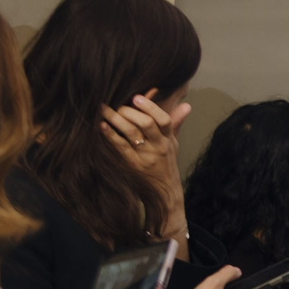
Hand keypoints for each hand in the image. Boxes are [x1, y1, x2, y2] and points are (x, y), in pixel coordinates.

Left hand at [101, 89, 191, 252]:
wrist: (164, 192)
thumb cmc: (166, 163)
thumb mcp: (174, 143)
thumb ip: (176, 122)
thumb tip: (186, 105)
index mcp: (168, 139)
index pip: (164, 120)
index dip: (150, 107)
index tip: (137, 97)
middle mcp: (158, 147)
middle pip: (146, 124)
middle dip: (129, 111)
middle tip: (116, 103)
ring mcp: (145, 156)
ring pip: (131, 134)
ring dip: (116, 119)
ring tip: (103, 109)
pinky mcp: (132, 165)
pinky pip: (120, 147)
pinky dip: (110, 135)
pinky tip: (102, 126)